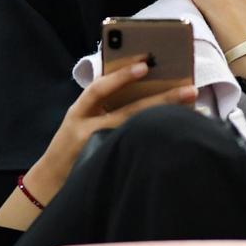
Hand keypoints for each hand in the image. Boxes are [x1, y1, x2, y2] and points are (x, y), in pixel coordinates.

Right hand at [26, 62, 196, 205]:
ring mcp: (101, 150)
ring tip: (193, 111)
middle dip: (162, 100)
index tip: (145, 65)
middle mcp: (89, 131)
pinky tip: (179, 136)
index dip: (120, 77)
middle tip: (190, 89)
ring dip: (167, 121)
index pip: (98, 90)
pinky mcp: (112, 167)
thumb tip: (137, 86)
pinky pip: (140, 151)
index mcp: (78, 113)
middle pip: (130, 113)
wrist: (52, 181)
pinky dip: (161, 142)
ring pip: (139, 133)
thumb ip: (98, 105)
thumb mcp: (77, 122)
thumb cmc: (70, 145)